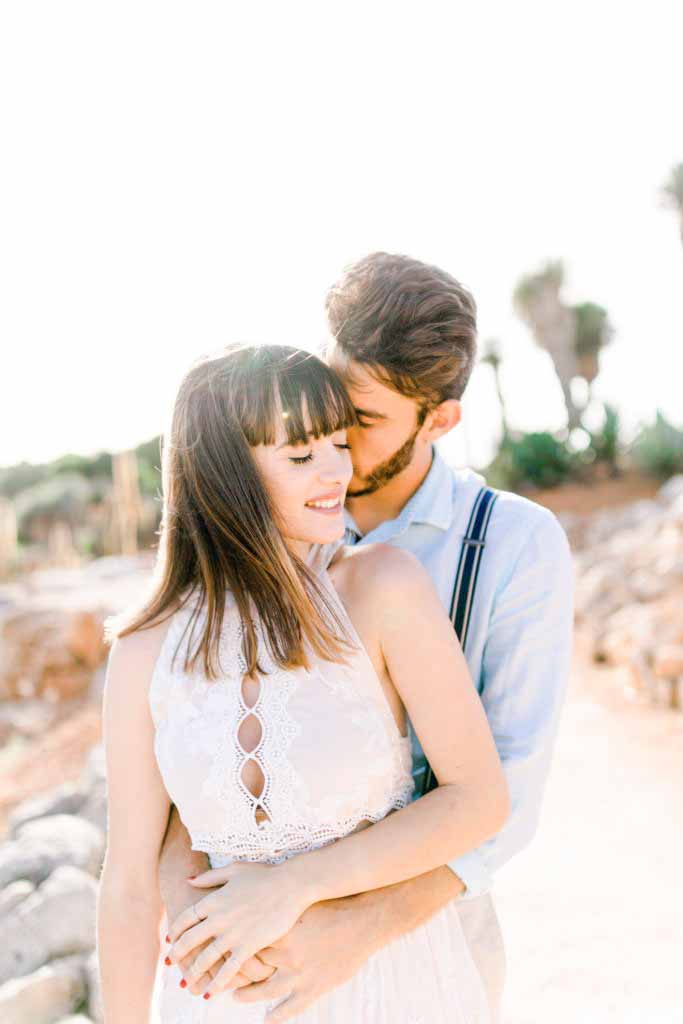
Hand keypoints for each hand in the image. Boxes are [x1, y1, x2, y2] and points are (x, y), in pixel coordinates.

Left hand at [168, 860, 312, 996]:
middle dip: (177, 954)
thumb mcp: (233, 870)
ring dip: (193, 973)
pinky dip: (217, 983)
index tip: (169, 940)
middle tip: (169, 964)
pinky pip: (228, 969)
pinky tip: (209, 993)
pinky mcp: (249, 946)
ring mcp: (233, 933)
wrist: (290, 884)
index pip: (186, 918)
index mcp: (214, 899)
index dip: (175, 930)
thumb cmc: (264, 874)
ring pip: (206, 958)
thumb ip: (209, 877)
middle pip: (190, 940)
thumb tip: (188, 880)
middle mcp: (219, 918)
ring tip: (186, 984)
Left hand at [229, 896, 382, 1021]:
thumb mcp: (300, 903)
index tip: (218, 950)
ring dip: (248, 995)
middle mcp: (286, 954)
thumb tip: (234, 894)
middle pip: (251, 967)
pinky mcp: (314, 988)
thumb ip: (271, 903)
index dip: (230, 949)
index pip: (245, 944)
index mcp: (279, 931)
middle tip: (221, 975)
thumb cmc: (331, 904)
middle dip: (236, 972)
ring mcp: (299, 974)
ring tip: (236, 996)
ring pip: (265, 991)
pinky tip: (266, 1021)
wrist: (362, 920)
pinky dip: (276, 1017)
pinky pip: (290, 1008)